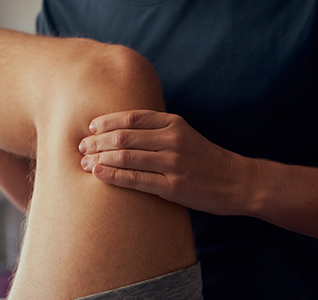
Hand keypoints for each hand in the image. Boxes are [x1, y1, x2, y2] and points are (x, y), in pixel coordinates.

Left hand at [78, 110, 255, 214]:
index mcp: (173, 123)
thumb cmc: (205, 158)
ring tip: (84, 162)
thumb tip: (123, 129)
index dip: (106, 122)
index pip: (131, 117)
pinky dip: (112, 176)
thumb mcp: (184, 134)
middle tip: (81, 147)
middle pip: (123, 137)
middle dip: (97, 141)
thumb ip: (158, 129)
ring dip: (99, 159)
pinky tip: (98, 174)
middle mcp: (172, 140)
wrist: (237, 181)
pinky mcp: (172, 187)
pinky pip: (135, 180)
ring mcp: (173, 163)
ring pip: (125, 157)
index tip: (90, 128)